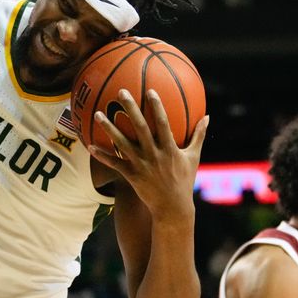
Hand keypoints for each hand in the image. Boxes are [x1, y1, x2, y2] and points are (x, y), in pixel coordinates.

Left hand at [88, 89, 207, 216]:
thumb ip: (199, 135)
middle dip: (130, 108)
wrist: (173, 207)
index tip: (150, 90)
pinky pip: (114, 163)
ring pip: (122, 143)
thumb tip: (208, 117)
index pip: (163, 123)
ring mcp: (141, 165)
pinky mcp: (131, 175)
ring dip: (109, 128)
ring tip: (98, 113)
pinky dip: (102, 155)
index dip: (157, 106)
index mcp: (170, 148)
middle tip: (121, 92)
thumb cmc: (184, 180)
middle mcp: (154, 154)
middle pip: (140, 127)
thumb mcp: (194, 157)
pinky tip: (89, 146)